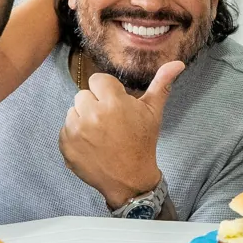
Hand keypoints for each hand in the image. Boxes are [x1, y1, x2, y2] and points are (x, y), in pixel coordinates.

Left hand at [58, 61, 184, 208]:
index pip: (97, 80)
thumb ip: (161, 84)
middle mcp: (91, 114)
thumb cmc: (142, 143)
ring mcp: (76, 130)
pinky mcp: (65, 144)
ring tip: (99, 133)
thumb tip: (177, 63)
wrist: (129, 179)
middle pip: (83, 95)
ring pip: (72, 111)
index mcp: (113, 103)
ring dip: (83, 118)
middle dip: (94, 105)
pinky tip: (90, 144)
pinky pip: (65, 128)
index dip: (106, 91)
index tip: (115, 105)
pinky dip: (74, 135)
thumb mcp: (153, 112)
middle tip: (108, 122)